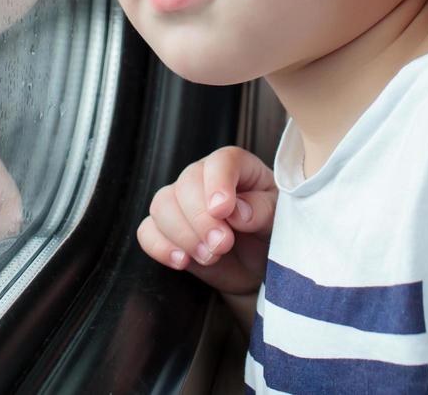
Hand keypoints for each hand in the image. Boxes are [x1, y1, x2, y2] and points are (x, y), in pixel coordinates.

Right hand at [137, 145, 276, 298]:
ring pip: (162, 205)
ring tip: (210, 257)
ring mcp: (182, 203)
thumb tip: (238, 212)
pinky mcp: (167, 230)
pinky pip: (147, 230)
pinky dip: (160, 247)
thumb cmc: (272, 232)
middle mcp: (204, 179)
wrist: (259, 265)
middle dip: (201, 219)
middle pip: (186, 183)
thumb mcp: (280, 219)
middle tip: (223, 245)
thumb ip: (263, 211)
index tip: (223, 210)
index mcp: (237, 168)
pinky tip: (182, 261)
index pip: (221, 161)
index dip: (218, 183)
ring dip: (183, 235)